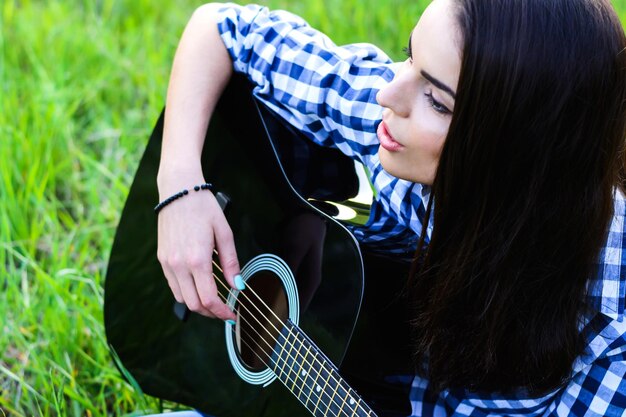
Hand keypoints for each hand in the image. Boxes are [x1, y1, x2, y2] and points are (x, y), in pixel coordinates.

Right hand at [156, 176, 240, 320]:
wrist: (178, 190)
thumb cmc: (203, 207)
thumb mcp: (224, 232)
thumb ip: (230, 262)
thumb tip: (237, 285)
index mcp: (197, 259)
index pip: (209, 299)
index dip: (221, 312)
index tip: (231, 315)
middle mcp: (179, 265)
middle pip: (194, 304)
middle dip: (211, 313)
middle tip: (225, 311)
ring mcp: (167, 263)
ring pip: (182, 298)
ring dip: (198, 305)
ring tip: (214, 301)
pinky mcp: (162, 259)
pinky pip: (173, 285)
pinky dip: (186, 293)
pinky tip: (198, 287)